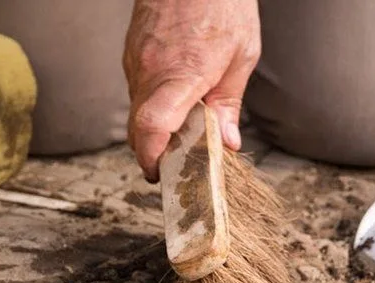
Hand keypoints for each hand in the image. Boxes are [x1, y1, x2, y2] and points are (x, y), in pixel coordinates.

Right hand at [123, 0, 260, 180]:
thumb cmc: (221, 4)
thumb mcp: (242, 55)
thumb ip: (229, 104)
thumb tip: (228, 143)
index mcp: (182, 74)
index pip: (153, 126)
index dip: (153, 157)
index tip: (162, 174)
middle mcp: (150, 71)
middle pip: (139, 130)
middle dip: (155, 155)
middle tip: (177, 167)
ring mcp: (135, 62)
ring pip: (137, 112)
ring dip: (155, 131)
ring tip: (182, 136)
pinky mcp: (131, 55)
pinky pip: (138, 93)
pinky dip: (153, 108)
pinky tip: (175, 106)